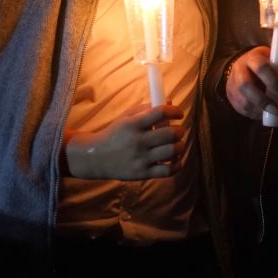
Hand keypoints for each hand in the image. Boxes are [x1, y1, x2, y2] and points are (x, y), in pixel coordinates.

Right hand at [63, 104, 185, 179]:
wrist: (96, 157)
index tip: (178, 114)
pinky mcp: (143, 174)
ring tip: (176, 145)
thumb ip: (147, 109)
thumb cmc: (115, 134)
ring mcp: (141, 159)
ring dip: (180, 146)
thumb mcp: (126, 117)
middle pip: (170, 134)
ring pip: (172, 152)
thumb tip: (170, 103)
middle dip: (180, 130)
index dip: (175, 111)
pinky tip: (175, 159)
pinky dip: (177, 164)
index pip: (161, 113)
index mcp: (133, 124)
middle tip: (178, 130)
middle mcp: (138, 141)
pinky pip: (168, 171)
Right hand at [225, 46, 277, 120]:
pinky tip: (266, 116)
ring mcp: (232, 84)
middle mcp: (239, 70)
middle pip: (246, 86)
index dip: (275, 82)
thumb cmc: (262, 65)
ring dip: (260, 111)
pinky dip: (255, 115)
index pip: (262, 69)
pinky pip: (241, 109)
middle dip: (263, 101)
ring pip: (242, 101)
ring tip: (276, 114)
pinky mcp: (230, 96)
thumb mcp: (273, 62)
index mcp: (252, 58)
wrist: (241, 67)